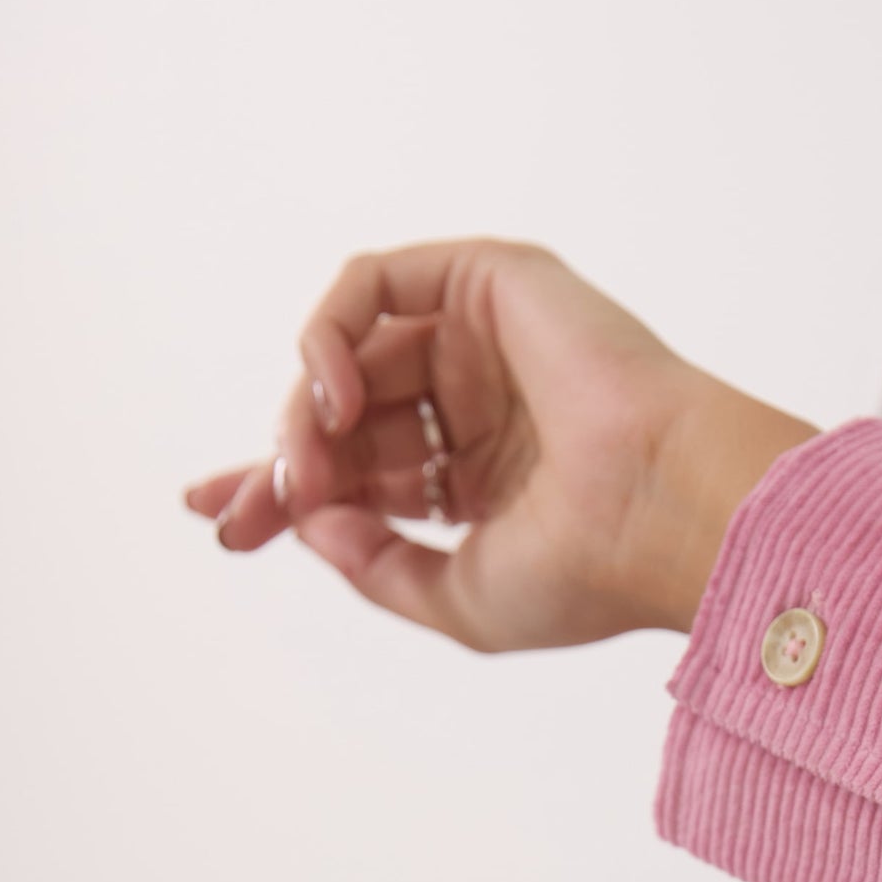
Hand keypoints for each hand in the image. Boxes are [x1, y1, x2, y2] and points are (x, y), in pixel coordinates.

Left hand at [184, 240, 818, 648]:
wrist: (660, 511)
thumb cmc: (588, 570)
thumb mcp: (457, 599)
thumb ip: (376, 565)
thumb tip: (308, 522)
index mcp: (485, 481)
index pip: (363, 473)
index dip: (288, 492)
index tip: (222, 523)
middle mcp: (482, 406)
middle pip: (345, 419)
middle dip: (283, 462)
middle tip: (246, 511)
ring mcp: (485, 342)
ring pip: (350, 358)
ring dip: (306, 414)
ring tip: (304, 471)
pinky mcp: (489, 282)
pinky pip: (371, 284)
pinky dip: (329, 333)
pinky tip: (331, 396)